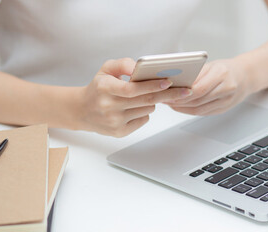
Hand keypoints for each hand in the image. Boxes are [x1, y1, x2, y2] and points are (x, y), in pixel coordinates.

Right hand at [74, 58, 191, 136]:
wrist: (82, 111)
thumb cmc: (98, 87)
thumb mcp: (106, 69)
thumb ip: (123, 63)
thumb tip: (140, 67)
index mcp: (105, 88)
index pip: (132, 89)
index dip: (152, 85)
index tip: (168, 81)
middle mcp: (109, 106)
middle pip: (145, 101)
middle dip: (167, 94)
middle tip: (185, 90)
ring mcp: (114, 121)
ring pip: (147, 110)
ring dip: (152, 102)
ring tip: (144, 96)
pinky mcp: (119, 132)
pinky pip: (143, 120)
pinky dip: (144, 112)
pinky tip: (134, 108)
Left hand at [164, 59, 251, 115]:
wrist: (246, 77)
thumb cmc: (227, 69)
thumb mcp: (211, 65)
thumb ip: (196, 74)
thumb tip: (176, 81)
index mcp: (222, 74)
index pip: (199, 88)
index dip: (182, 93)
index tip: (169, 92)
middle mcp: (226, 89)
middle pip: (198, 101)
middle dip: (179, 102)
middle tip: (165, 99)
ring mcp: (226, 101)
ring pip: (200, 109)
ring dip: (183, 108)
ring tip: (170, 104)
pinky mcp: (224, 109)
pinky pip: (204, 113)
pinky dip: (190, 111)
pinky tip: (182, 107)